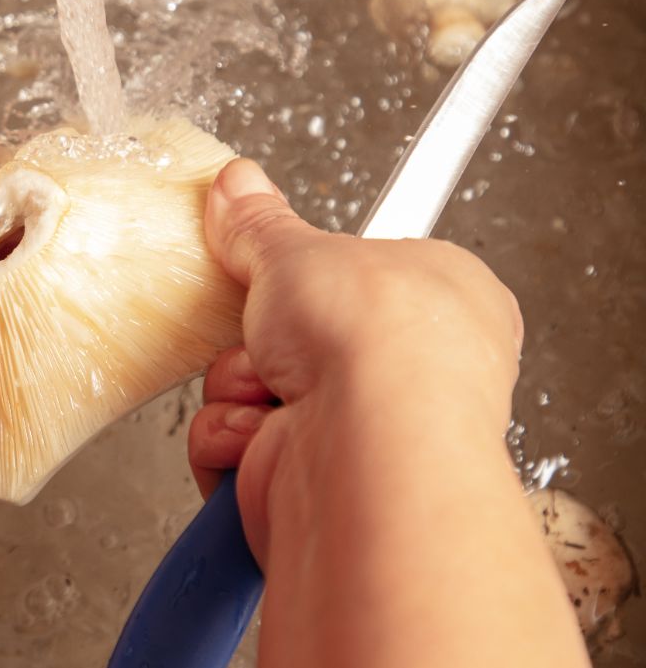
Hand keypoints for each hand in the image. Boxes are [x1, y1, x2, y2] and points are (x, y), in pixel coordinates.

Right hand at [188, 158, 524, 564]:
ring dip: (238, 388)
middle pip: (291, 337)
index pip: (365, 280)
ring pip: (251, 392)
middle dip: (260, 338)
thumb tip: (237, 185)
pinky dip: (231, 441)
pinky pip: (234, 447)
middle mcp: (408, 378)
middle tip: (272, 330)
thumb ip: (261, 224)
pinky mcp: (307, 486)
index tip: (284, 269)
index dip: (317, 275)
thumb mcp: (301, 249)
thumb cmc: (376, 344)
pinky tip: (260, 438)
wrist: (365, 451)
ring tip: (272, 389)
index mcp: (442, 304)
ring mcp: (358, 437)